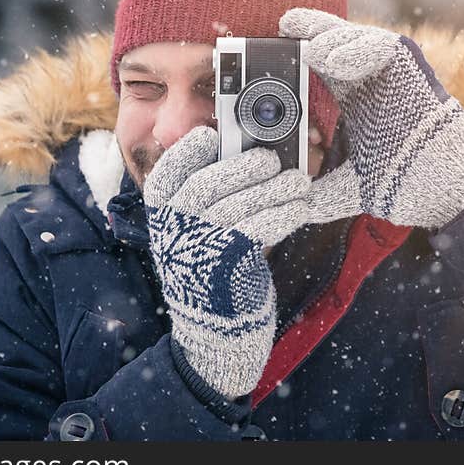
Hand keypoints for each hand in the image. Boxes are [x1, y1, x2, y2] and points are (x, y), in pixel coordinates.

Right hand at [143, 126, 310, 397]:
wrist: (219, 329)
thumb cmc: (215, 267)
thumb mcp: (201, 232)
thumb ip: (215, 195)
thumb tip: (249, 152)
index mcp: (163, 218)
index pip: (165, 177)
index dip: (186, 153)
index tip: (210, 135)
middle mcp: (174, 234)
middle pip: (204, 186)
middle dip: (241, 167)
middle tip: (271, 158)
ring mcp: (198, 253)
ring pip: (236, 207)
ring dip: (273, 190)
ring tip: (299, 182)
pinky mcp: (226, 270)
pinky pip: (256, 231)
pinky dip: (281, 216)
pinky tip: (300, 208)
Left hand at [279, 8, 463, 229]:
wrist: (442, 189)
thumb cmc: (401, 185)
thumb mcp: (346, 187)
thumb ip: (316, 190)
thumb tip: (284, 204)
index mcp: (354, 99)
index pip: (319, 67)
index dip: (295, 55)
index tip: (269, 52)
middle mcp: (369, 80)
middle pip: (333, 42)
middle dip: (308, 31)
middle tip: (283, 27)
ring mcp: (390, 70)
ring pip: (354, 38)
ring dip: (329, 38)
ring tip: (309, 52)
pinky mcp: (409, 66)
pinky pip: (380, 46)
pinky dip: (355, 49)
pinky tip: (331, 62)